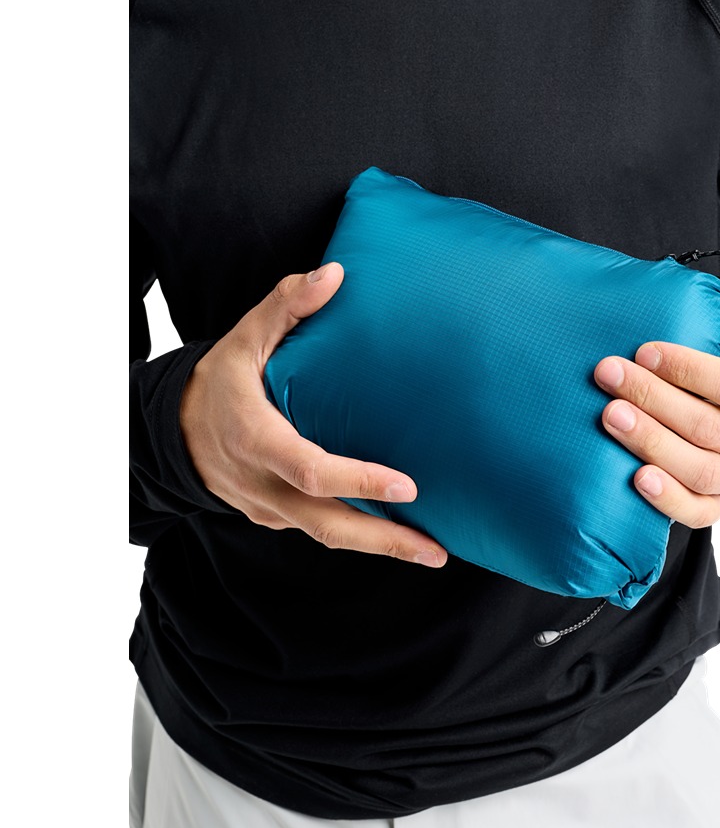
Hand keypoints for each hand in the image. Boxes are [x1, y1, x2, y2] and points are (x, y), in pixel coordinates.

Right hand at [179, 263, 447, 565]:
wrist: (176, 431)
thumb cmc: (219, 382)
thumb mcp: (245, 338)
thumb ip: (287, 306)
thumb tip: (334, 275)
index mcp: (258, 441)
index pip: (311, 471)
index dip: (358, 481)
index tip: (407, 488)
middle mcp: (264, 486)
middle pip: (328, 527)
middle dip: (384, 542)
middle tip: (436, 551)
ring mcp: (270, 509)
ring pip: (328, 536)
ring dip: (380, 548)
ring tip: (433, 552)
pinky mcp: (277, 518)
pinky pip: (320, 530)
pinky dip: (358, 536)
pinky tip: (397, 533)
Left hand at [593, 236, 719, 528]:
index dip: (690, 370)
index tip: (644, 349)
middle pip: (709, 427)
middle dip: (654, 400)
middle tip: (607, 375)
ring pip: (699, 469)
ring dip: (651, 443)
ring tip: (609, 417)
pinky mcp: (718, 506)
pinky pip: (697, 512)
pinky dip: (667, 498)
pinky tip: (635, 478)